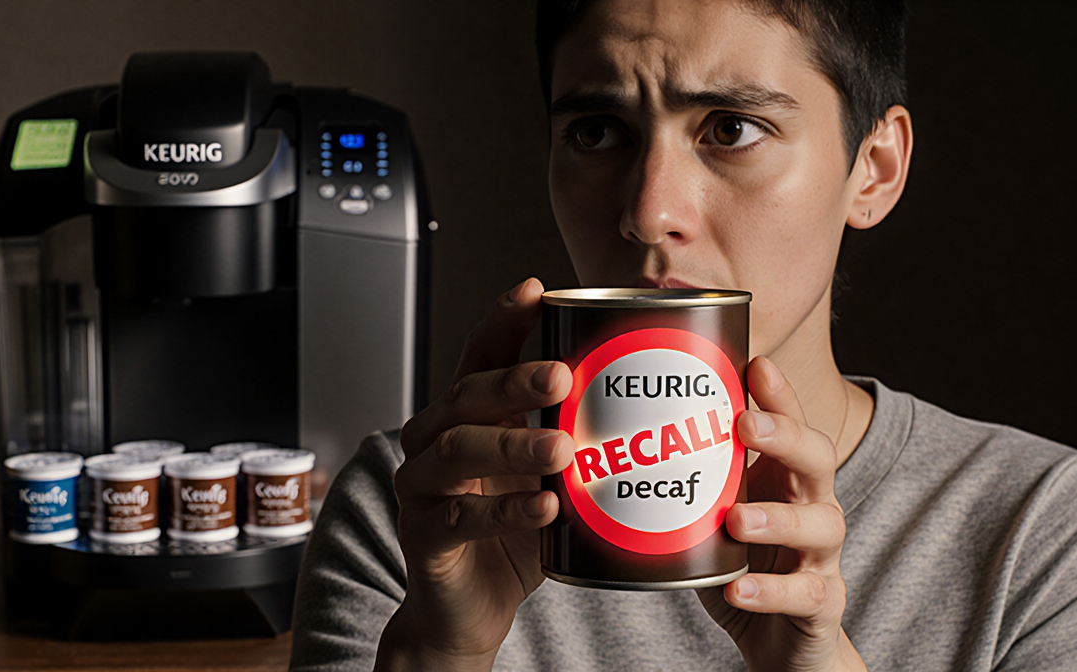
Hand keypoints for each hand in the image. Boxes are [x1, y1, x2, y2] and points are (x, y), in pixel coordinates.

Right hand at [375, 278, 574, 671]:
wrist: (470, 611)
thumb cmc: (515, 534)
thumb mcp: (548, 476)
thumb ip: (576, 438)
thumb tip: (655, 403)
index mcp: (465, 417)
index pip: (478, 355)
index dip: (502, 320)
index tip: (536, 290)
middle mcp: (433, 442)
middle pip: (466, 395)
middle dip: (514, 380)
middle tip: (562, 375)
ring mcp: (421, 488)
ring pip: (457, 450)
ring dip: (512, 444)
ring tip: (563, 449)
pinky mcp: (423, 537)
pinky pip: (461, 519)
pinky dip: (506, 511)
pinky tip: (546, 508)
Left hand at [697, 357, 866, 671]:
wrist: (779, 641)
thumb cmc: (742, 564)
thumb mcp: (714, 514)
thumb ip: (690, 480)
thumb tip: (617, 439)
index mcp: (785, 479)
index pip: (792, 426)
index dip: (780, 395)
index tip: (756, 363)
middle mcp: (812, 507)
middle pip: (820, 459)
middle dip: (786, 436)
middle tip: (745, 425)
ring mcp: (820, 556)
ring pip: (821, 525)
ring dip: (777, 518)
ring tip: (736, 519)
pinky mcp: (819, 603)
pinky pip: (805, 594)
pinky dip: (771, 590)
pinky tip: (739, 589)